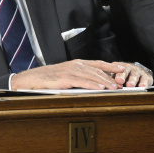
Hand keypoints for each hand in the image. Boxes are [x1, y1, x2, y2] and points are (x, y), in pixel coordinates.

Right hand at [11, 59, 125, 90]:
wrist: (31, 79)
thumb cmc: (48, 78)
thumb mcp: (65, 74)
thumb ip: (79, 76)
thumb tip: (93, 82)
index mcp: (75, 63)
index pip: (96, 63)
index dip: (110, 65)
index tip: (121, 68)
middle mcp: (74, 65)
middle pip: (97, 70)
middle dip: (111, 76)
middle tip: (122, 82)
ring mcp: (70, 71)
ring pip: (92, 75)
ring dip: (105, 82)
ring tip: (115, 87)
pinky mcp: (65, 79)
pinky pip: (82, 82)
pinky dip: (92, 85)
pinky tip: (100, 88)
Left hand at [112, 62, 152, 86]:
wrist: (137, 70)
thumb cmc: (123, 74)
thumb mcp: (116, 74)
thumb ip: (110, 78)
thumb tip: (104, 85)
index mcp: (120, 67)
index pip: (117, 70)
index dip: (118, 75)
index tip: (117, 80)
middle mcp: (129, 68)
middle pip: (126, 72)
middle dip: (123, 76)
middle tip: (122, 82)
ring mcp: (138, 72)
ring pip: (135, 76)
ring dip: (133, 81)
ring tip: (132, 86)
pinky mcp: (147, 77)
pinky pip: (146, 80)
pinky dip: (144, 83)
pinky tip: (143, 86)